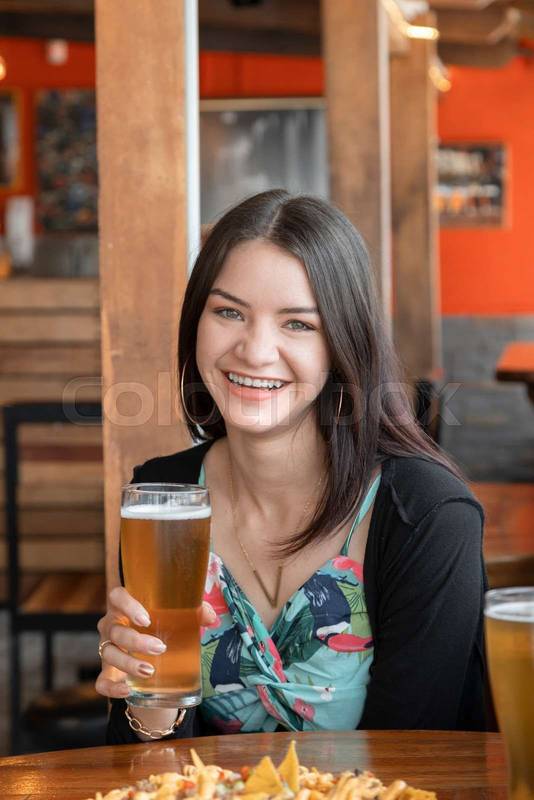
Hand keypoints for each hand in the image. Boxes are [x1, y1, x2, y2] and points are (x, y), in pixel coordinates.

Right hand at [95, 586, 216, 699]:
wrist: (151, 655)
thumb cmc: (161, 626)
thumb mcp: (176, 618)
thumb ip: (194, 613)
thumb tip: (212, 618)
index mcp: (125, 607)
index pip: (116, 596)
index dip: (127, 605)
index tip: (146, 619)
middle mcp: (112, 626)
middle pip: (115, 630)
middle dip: (136, 640)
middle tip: (160, 648)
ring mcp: (107, 649)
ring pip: (109, 654)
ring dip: (128, 663)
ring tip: (149, 671)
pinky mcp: (108, 673)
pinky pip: (101, 682)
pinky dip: (111, 688)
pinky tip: (127, 690)